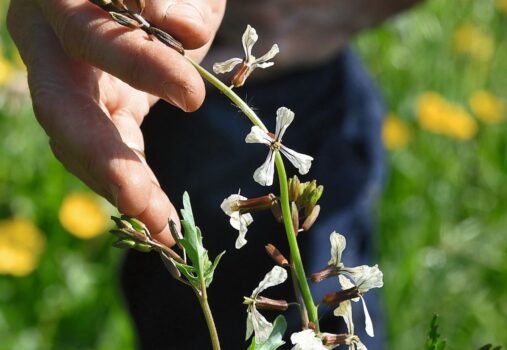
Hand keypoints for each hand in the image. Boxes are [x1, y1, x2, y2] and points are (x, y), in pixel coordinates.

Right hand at [7, 0, 225, 245]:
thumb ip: (175, 0)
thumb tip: (174, 28)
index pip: (91, 36)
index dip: (137, 67)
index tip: (191, 98)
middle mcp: (50, 44)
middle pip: (62, 108)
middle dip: (103, 160)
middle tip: (142, 205)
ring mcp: (69, 82)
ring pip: (76, 142)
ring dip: (119, 186)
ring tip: (159, 225)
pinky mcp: (97, 107)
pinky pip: (105, 149)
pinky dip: (130, 183)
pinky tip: (155, 216)